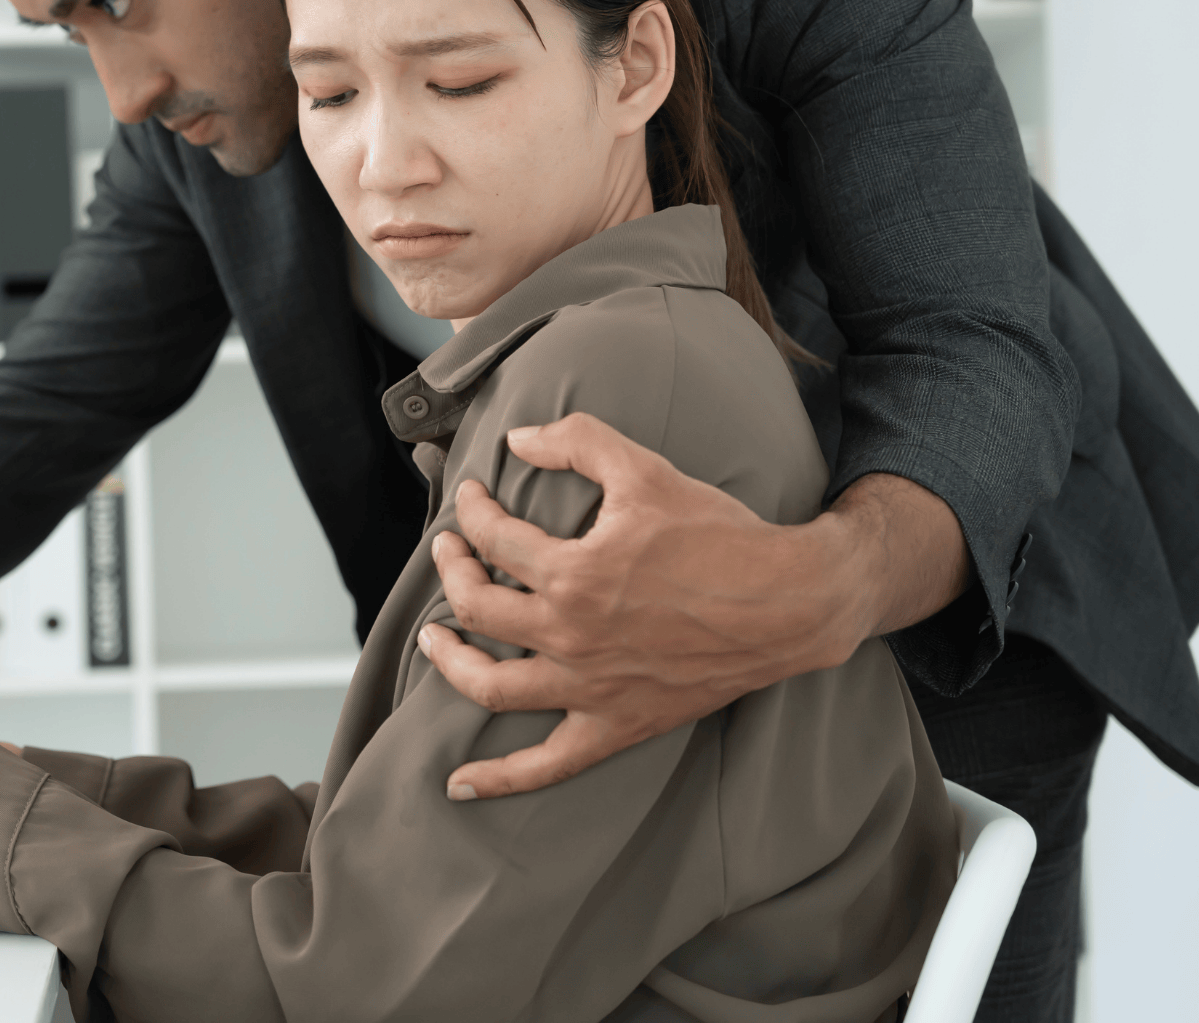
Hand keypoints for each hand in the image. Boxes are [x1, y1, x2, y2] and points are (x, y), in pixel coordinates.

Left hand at [421, 413, 966, 799]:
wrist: (789, 603)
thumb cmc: (718, 534)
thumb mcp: (645, 469)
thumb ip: (576, 440)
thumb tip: (516, 438)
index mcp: (573, 574)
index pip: (493, 539)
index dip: (473, 512)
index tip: (473, 498)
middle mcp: (571, 637)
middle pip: (476, 609)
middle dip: (451, 572)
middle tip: (448, 551)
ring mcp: (590, 689)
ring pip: (490, 687)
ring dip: (450, 661)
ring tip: (433, 639)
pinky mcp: (616, 726)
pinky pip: (545, 766)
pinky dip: (498, 780)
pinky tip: (458, 785)